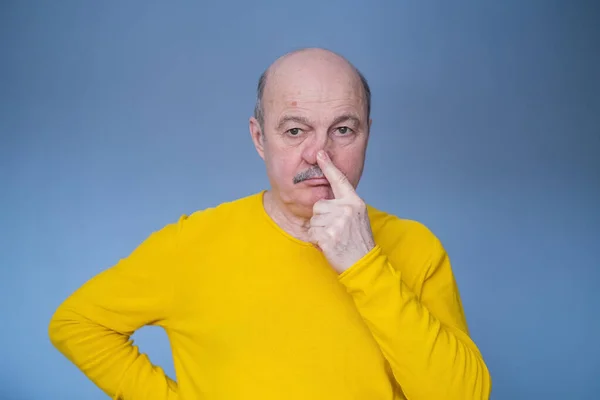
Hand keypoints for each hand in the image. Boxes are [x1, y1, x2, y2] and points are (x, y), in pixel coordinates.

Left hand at [308, 150, 375, 272]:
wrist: (363, 263)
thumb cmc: (358, 241)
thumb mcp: (357, 217)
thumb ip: (344, 205)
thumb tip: (327, 199)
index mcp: (354, 202)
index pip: (339, 180)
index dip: (328, 166)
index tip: (320, 154)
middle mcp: (346, 209)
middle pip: (319, 205)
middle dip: (322, 219)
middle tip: (336, 231)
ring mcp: (337, 222)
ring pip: (313, 220)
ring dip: (319, 231)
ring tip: (334, 238)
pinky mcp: (328, 235)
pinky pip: (312, 233)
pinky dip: (316, 241)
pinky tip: (329, 245)